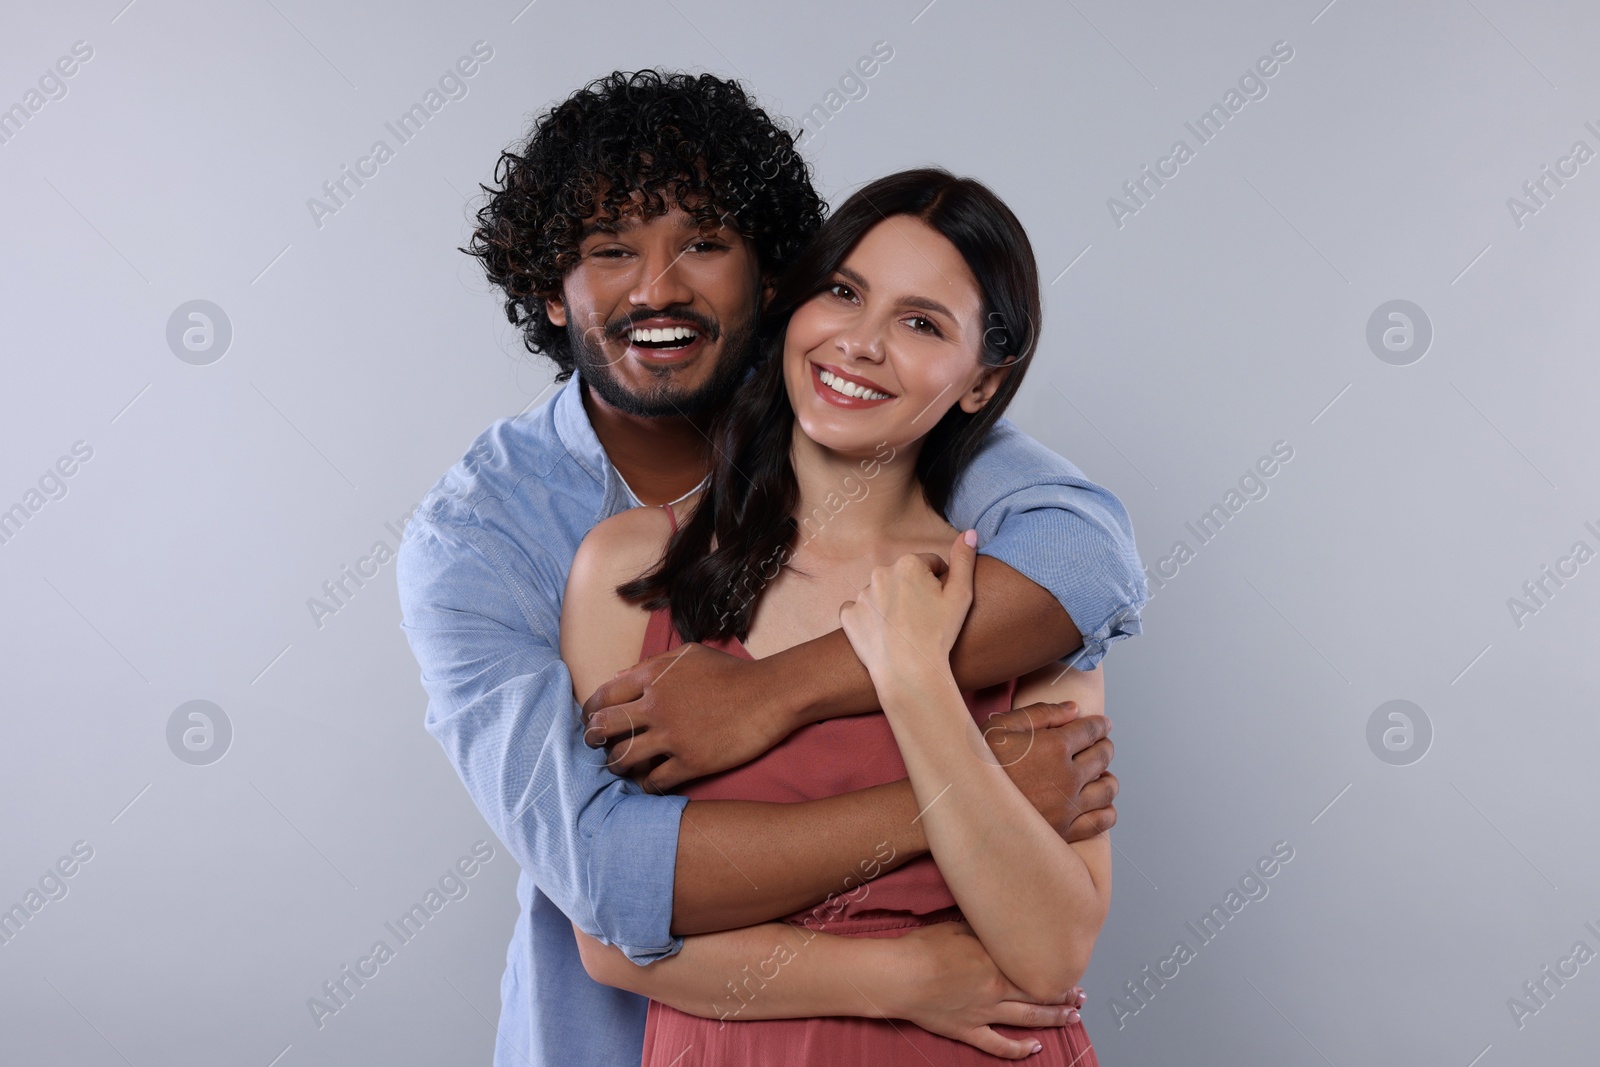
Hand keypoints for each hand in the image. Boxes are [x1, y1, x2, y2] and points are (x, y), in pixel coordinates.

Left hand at [580, 643, 793, 791]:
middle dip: (594, 739)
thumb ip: (651, 664)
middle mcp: (656, 706)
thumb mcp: (688, 655)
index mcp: (652, 677)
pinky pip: (654, 781)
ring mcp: (672, 736)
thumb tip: (618, 676)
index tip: (593, 721)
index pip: (603, 697)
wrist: (769, 695)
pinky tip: (649, 782)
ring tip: (620, 767)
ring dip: (617, 765)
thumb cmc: (730, 672)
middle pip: (604, 728)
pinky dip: (646, 784)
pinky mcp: (691, 762)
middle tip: (597, 746)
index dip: (591, 712)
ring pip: (624, 758)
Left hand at [838, 530, 976, 686]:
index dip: (938, 584)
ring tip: (904, 629)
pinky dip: (869, 620)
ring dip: (890, 605)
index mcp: (908, 564)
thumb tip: (969, 532)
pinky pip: (860, 612)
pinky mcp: (848, 615)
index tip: (940, 605)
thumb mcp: (961, 595)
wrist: (909, 672)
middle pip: (902, 578)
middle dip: (913, 592)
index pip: (928, 565)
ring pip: (881, 594)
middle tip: (923, 619)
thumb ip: (964, 560)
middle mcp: (880, 572)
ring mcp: (861, 594)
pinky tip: (883, 634)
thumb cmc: (939, 635)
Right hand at [888, 920, 1085, 1058]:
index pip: (1034, 969)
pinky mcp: (967, 1030)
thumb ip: (982, 931)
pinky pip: (997, 1045)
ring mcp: (983, 1013)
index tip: (1071, 969)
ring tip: (1071, 1019)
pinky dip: (1017, 1050)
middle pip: (1037, 995)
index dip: (1055, 972)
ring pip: (1026, 1019)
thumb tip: (998, 926)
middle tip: (1080, 998)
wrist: (901, 976)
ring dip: (1052, 1020)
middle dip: (1063, 997)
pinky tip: (1033, 1049)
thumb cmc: (923, 948)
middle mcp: (996, 990)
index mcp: (996, 963)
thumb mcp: (957, 928)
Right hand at [983, 701, 1116, 840]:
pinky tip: (1098, 803)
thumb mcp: (1000, 727)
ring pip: (1108, 788)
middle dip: (1104, 746)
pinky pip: (1102, 821)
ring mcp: (1068, 807)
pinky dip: (1107, 809)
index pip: (1091, 731)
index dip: (1100, 725)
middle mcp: (1067, 777)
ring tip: (1100, 774)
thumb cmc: (976, 764)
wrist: (962, 807)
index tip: (1103, 724)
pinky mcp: (1065, 832)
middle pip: (1103, 756)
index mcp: (1054, 747)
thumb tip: (1074, 709)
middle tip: (1101, 745)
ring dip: (1108, 776)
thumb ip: (1040, 714)